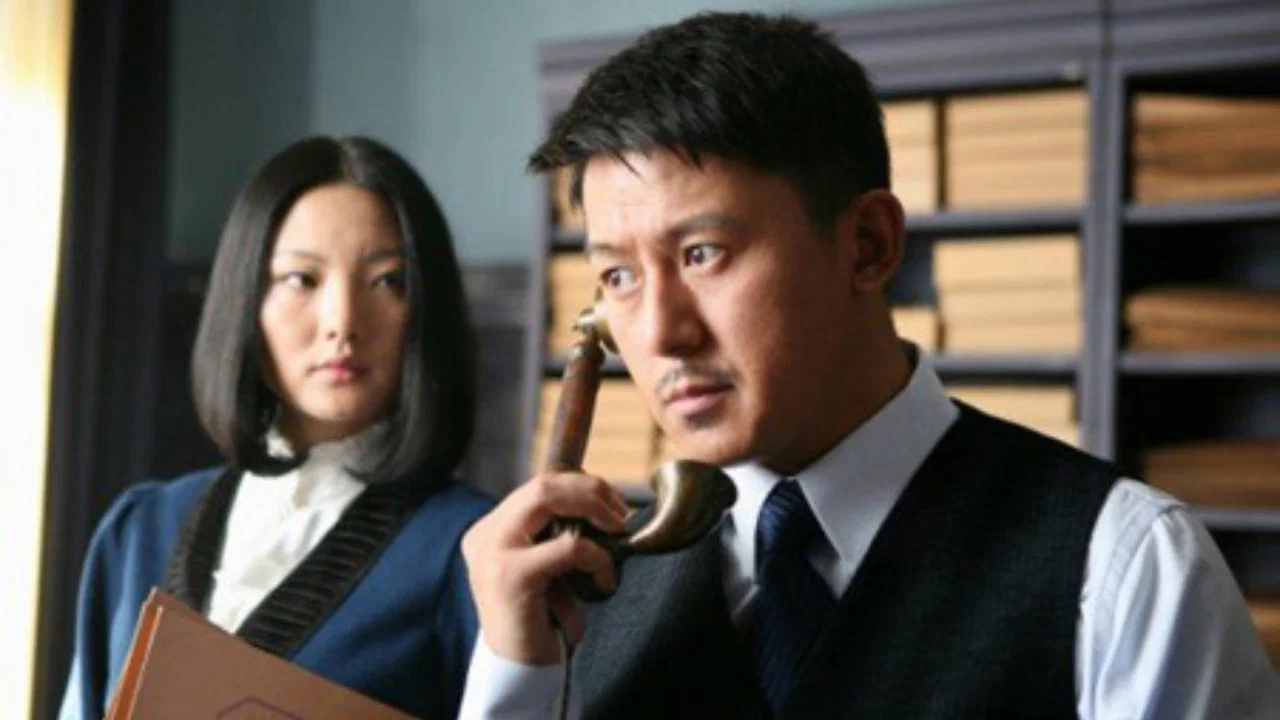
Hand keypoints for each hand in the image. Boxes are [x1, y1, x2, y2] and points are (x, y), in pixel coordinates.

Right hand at [462, 472, 629, 664]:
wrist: (522, 671)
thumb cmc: (544, 619)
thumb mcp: (547, 566)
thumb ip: (555, 533)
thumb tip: (601, 502)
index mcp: (491, 531)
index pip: (537, 486)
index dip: (579, 485)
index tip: (612, 501)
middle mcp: (485, 536)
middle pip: (540, 484)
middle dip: (589, 488)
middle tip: (620, 510)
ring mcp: (492, 553)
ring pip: (547, 499)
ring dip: (595, 512)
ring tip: (617, 534)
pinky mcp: (510, 575)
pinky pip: (567, 546)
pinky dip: (596, 558)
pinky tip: (603, 581)